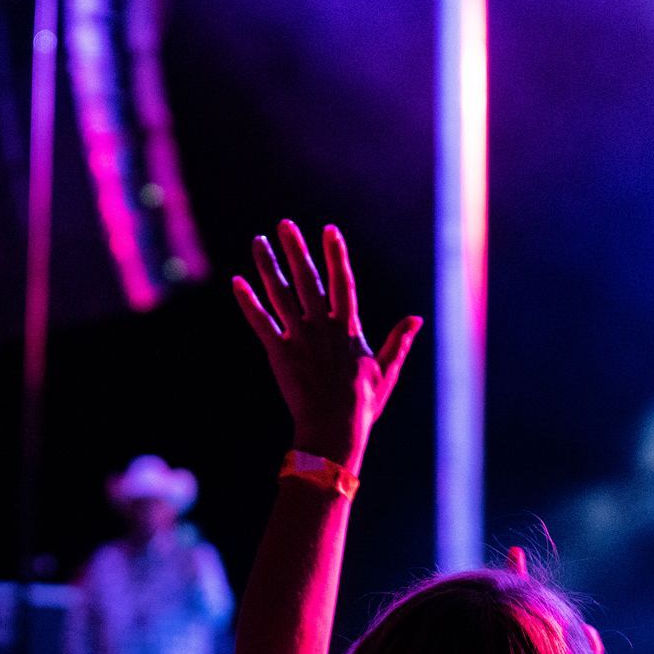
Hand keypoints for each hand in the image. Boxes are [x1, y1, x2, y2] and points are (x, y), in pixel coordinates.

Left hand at [233, 220, 421, 472]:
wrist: (335, 429)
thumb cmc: (363, 404)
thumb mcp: (386, 371)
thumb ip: (399, 341)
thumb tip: (417, 318)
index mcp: (348, 329)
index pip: (343, 283)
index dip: (336, 255)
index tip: (329, 230)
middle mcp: (323, 327)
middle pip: (308, 280)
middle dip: (297, 250)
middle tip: (285, 224)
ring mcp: (299, 338)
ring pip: (281, 295)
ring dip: (268, 267)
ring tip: (259, 242)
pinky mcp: (279, 354)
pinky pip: (260, 323)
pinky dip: (248, 303)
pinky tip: (237, 282)